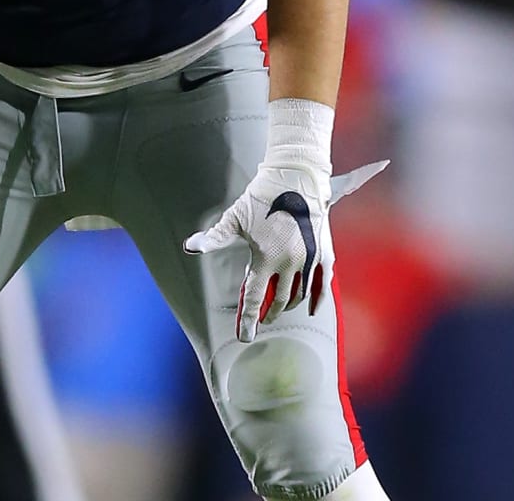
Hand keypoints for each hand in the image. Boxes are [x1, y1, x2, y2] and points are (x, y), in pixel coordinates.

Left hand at [184, 160, 386, 341]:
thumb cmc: (262, 197)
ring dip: (288, 305)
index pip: (253, 298)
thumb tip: (190, 246)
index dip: (247, 320)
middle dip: (268, 313)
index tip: (245, 337)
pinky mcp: (324, 252)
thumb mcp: (235, 219)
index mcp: (265, 259)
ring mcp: (309, 259)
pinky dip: (318, 299)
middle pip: (279, 300)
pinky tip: (311, 309)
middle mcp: (289, 263)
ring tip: (279, 309)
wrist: (295, 177)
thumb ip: (214, 238)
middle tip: (260, 320)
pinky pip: (323, 284)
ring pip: (300, 294)